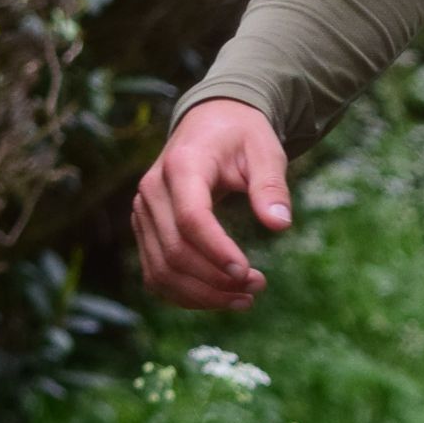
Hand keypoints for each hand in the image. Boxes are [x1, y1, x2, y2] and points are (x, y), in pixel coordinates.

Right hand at [132, 99, 291, 309]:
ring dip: (202, 295)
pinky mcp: (145, 230)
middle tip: (258, 287)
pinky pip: (156, 274)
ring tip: (245, 299)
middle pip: (175, 251)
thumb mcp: (265, 151)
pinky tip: (219, 298)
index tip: (247, 273)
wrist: (209, 123)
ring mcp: (143, 212)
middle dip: (216, 280)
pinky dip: (185, 295)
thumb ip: (271, 186)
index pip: (191, 218)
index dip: (216, 251)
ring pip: (161, 271)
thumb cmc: (241, 136)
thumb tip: (279, 224)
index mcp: (182, 165)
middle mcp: (152, 190)